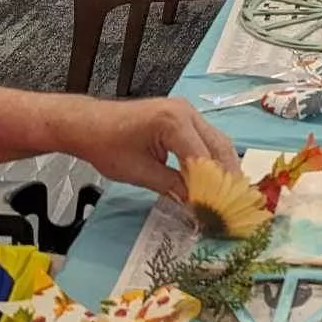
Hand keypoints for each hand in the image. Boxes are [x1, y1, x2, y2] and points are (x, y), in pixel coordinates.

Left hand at [56, 95, 237, 201]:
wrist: (88, 124)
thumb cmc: (106, 145)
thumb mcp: (140, 172)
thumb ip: (172, 187)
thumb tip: (196, 205)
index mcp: (174, 122)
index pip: (204, 159)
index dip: (213, 186)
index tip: (218, 209)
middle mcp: (186, 111)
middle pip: (220, 146)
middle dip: (228, 176)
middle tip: (233, 203)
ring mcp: (187, 111)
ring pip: (218, 141)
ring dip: (224, 166)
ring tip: (227, 193)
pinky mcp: (184, 116)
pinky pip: (207, 138)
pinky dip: (213, 158)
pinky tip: (214, 177)